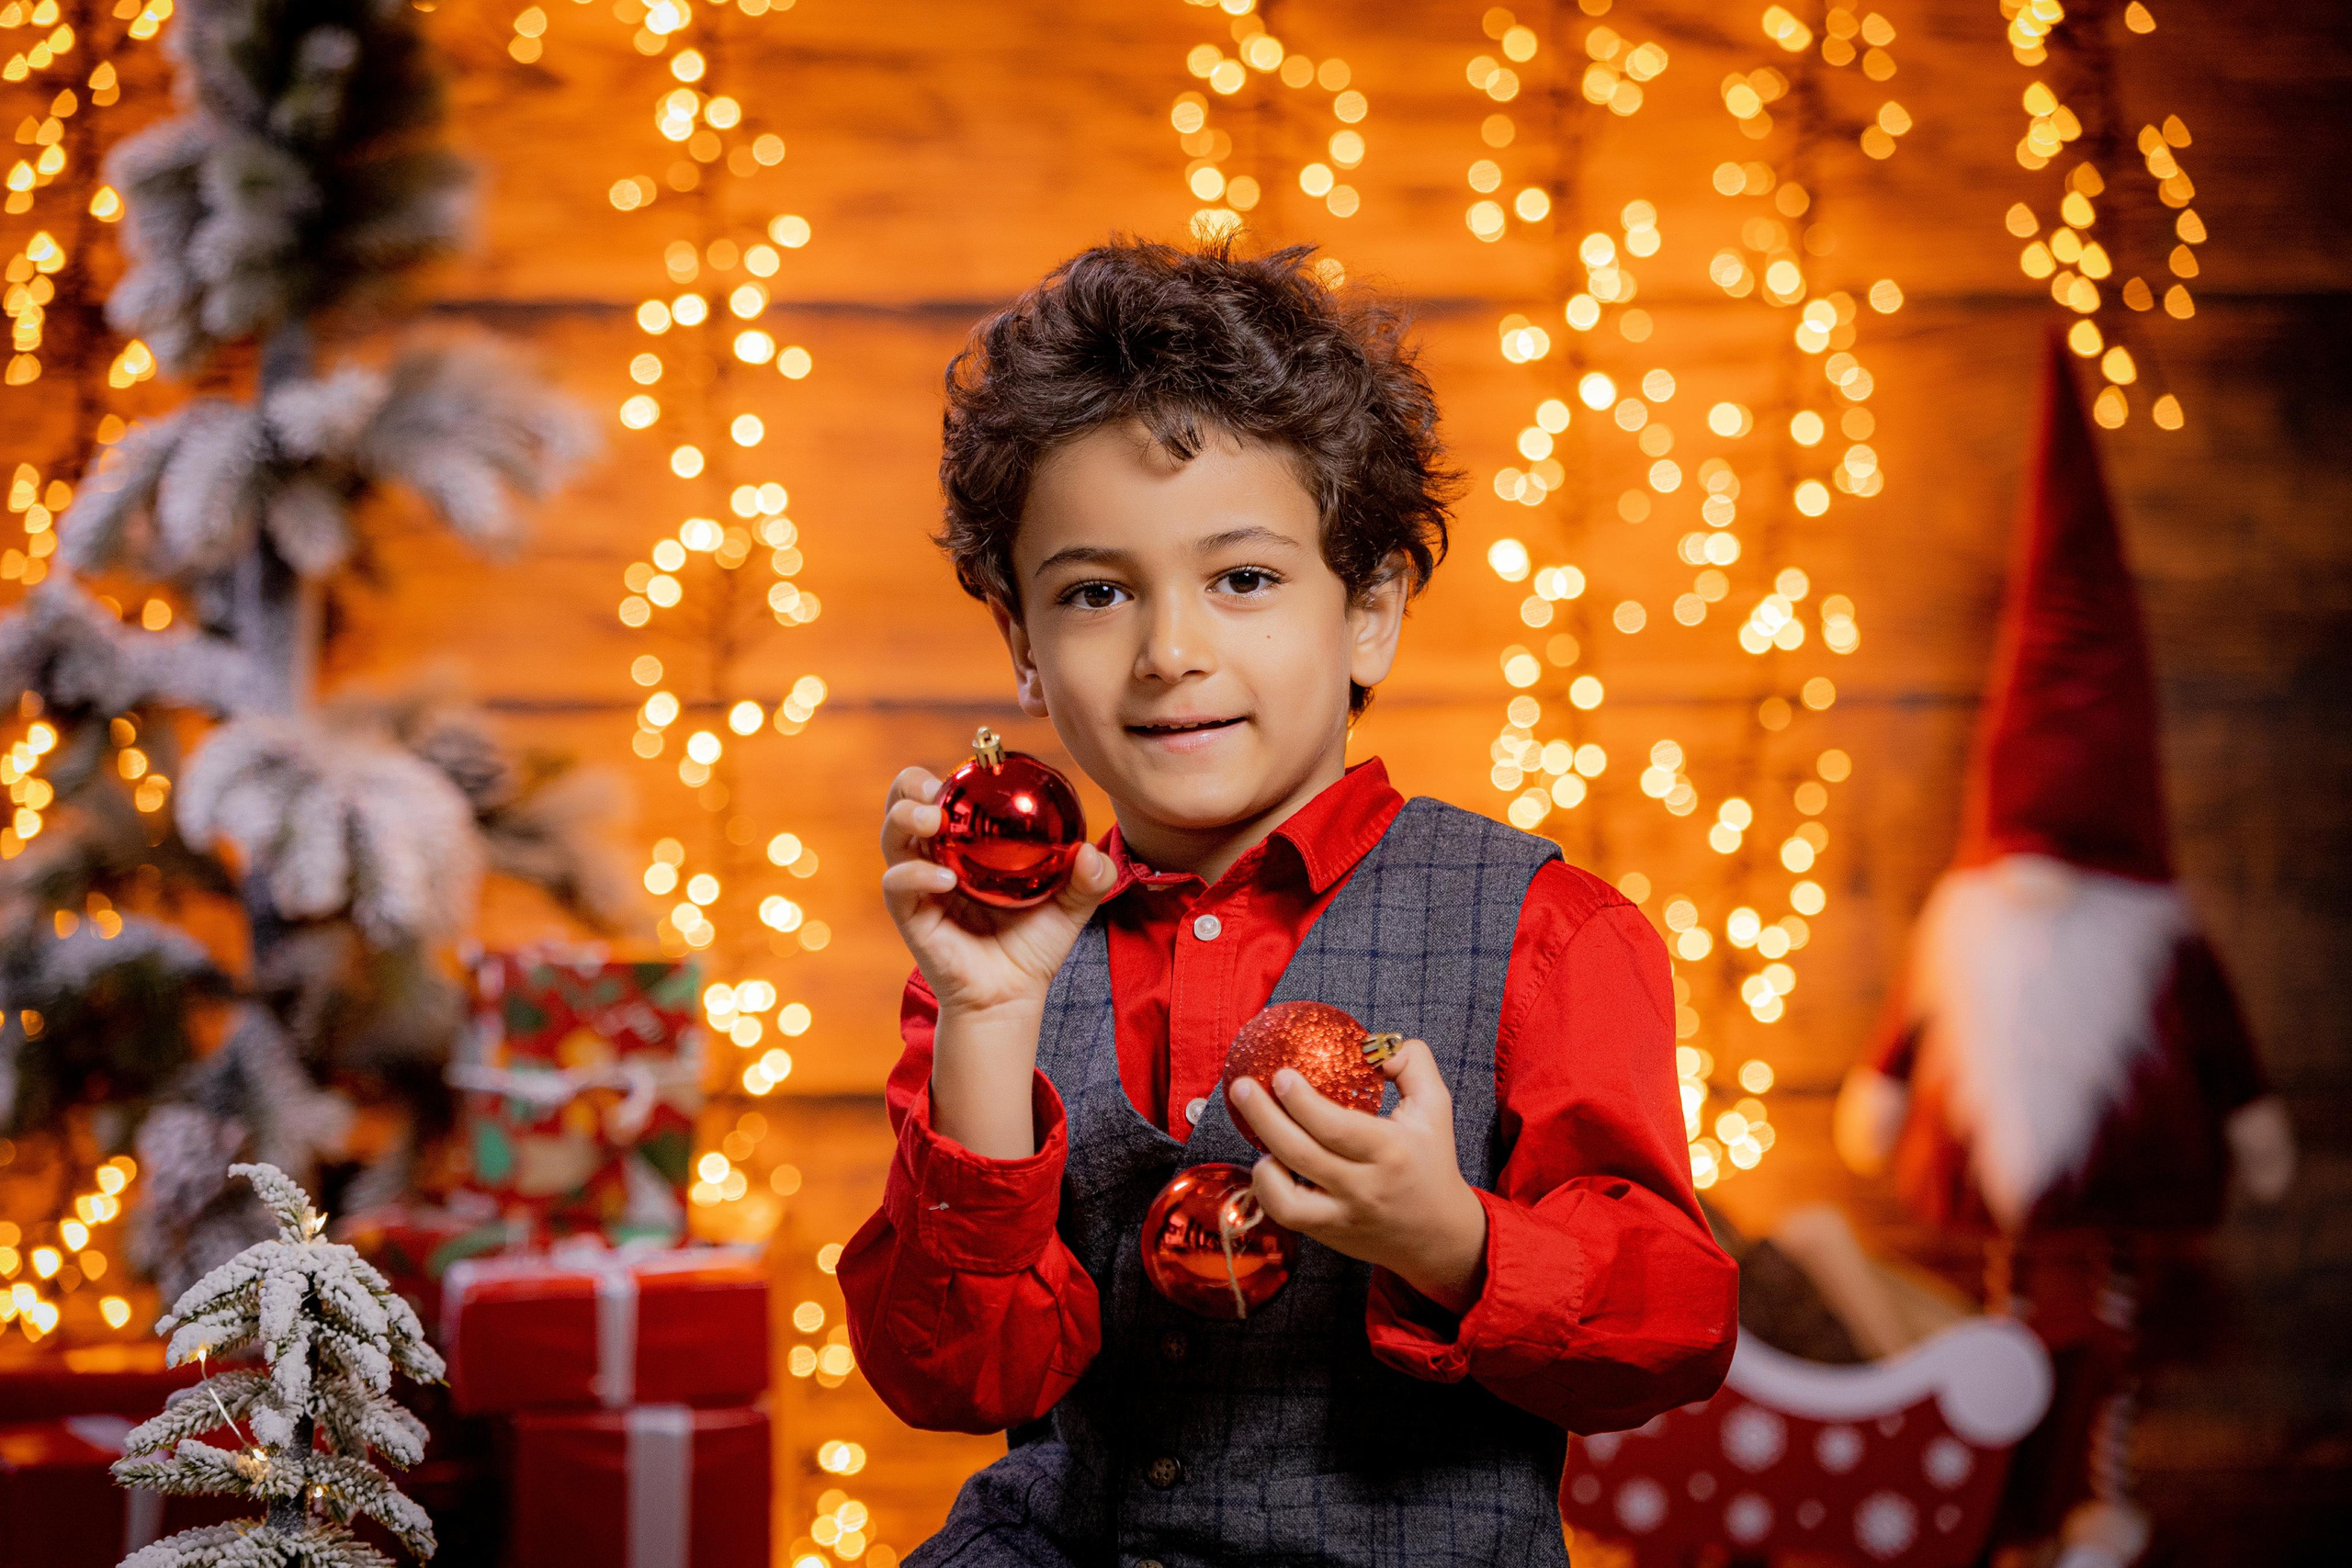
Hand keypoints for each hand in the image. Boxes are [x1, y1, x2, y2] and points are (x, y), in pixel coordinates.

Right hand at [879, 765, 1117, 1159]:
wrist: (1013, 996)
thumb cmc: (1034, 945)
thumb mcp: (1071, 906)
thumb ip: (1089, 879)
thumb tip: (1089, 853)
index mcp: (968, 843)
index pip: (950, 794)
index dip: (954, 772)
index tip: (979, 760)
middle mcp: (937, 854)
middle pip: (904, 803)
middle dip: (910, 785)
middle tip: (934, 788)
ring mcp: (919, 883)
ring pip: (892, 835)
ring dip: (905, 817)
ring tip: (932, 819)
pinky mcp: (910, 915)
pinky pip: (898, 884)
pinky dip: (915, 874)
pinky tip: (943, 878)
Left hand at [1228, 1039, 1488, 1314]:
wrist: (1439, 1235)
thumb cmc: (1432, 1161)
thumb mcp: (1434, 1106)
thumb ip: (1411, 1063)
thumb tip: (1372, 1044)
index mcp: (1390, 1151)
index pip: (1336, 1127)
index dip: (1301, 1102)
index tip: (1280, 1075)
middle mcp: (1364, 1188)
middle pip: (1302, 1154)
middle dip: (1264, 1117)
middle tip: (1242, 1087)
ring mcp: (1343, 1216)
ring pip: (1286, 1197)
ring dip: (1262, 1163)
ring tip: (1254, 1132)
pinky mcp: (1327, 1234)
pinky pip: (1285, 1215)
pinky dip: (1268, 1188)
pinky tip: (1269, 1164)